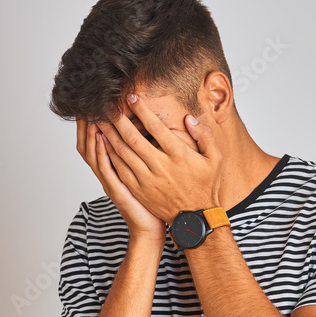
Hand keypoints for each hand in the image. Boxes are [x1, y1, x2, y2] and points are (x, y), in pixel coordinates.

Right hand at [75, 118, 166, 244]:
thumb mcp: (142, 174)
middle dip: (84, 127)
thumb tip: (146, 130)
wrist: (151, 229)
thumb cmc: (150, 203)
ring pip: (93, 155)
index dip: (89, 126)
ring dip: (91, 135)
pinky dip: (101, 153)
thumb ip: (140, 154)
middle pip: (87, 147)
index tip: (91, 107)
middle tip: (84, 107)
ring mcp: (110, 183)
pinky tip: (101, 138)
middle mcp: (107, 175)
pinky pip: (105, 169)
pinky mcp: (117, 190)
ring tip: (90, 116)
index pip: (94, 144)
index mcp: (112, 170)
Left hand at [96, 94, 221, 224]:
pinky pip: (120, 169)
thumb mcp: (215, 159)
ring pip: (123, 153)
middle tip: (107, 106)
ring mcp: (147, 180)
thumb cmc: (205, 185)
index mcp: (179, 156)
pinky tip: (103, 143)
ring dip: (109, 135)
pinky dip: (109, 154)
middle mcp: (160, 167)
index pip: (156, 128)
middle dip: (118, 120)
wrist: (195, 218)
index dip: (141, 111)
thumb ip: (204, 135)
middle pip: (133, 138)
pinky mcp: (138, 190)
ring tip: (100, 120)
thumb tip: (188, 118)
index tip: (131, 98)